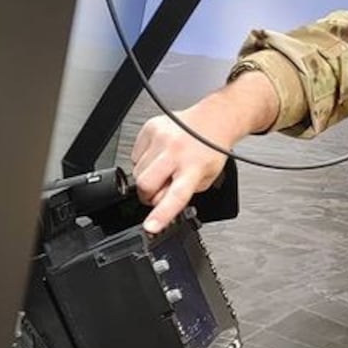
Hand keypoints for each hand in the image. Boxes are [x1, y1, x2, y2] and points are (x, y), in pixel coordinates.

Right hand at [131, 107, 234, 233]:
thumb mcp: (207, 178)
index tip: (150, 227)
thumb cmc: (211, 150)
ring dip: (147, 176)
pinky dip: (144, 160)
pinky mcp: (150, 128)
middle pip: (145, 184)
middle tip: (158, 191)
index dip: (160, 214)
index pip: (175, 196)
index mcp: (194, 168)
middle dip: (147, 195)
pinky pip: (134, 154)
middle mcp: (177, 152)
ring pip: (136, 170)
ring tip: (165, 167)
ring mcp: (162, 138)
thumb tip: (161, 203)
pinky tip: (159, 155)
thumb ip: (184, 193)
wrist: (213, 120)